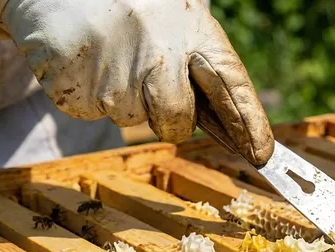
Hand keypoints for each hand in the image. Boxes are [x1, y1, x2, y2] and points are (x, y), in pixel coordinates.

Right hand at [0, 0, 273, 163]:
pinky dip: (84, 94)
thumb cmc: (133, 11)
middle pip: (176, 119)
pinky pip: (87, 110)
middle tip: (152, 89)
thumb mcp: (177, 26)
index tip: (262, 155)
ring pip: (128, 117)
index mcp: (193, 29)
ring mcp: (114, 62)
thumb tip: (238, 136)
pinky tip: (84, 59)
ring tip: (109, 54)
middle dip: (170, 120)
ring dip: (121, 98)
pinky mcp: (72, 75)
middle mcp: (158, 46)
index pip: (231, 83)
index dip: (248, 122)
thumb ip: (201, 73)